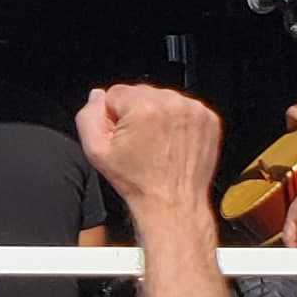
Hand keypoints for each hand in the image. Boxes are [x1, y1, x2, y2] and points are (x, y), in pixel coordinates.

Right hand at [77, 84, 225, 222]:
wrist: (173, 204)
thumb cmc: (139, 183)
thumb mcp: (96, 152)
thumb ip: (88, 116)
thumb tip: (97, 96)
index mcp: (144, 107)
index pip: (115, 93)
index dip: (113, 117)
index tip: (122, 137)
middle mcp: (172, 104)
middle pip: (140, 94)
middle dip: (136, 114)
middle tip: (139, 144)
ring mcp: (194, 111)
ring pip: (163, 100)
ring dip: (158, 117)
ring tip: (157, 146)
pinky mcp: (208, 119)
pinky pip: (183, 109)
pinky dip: (177, 122)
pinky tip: (172, 144)